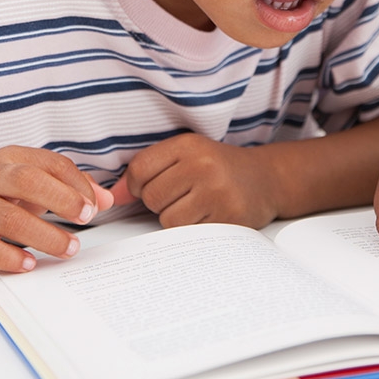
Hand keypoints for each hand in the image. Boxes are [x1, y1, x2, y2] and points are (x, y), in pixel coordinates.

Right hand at [0, 146, 113, 272]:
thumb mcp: (30, 178)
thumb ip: (69, 186)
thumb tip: (107, 200)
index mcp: (12, 158)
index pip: (51, 164)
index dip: (77, 184)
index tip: (94, 205)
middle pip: (28, 182)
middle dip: (61, 200)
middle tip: (86, 218)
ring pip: (9, 219)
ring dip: (44, 236)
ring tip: (69, 248)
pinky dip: (8, 257)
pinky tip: (29, 264)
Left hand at [109, 134, 278, 228]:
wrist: (266, 179)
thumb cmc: (219, 168)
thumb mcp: (186, 157)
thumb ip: (148, 171)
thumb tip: (112, 196)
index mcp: (189, 145)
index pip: (140, 169)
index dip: (138, 186)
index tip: (151, 187)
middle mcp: (203, 164)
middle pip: (152, 197)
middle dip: (161, 203)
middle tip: (183, 196)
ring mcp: (217, 191)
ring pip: (169, 220)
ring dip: (177, 219)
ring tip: (197, 206)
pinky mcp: (228, 216)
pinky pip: (190, 234)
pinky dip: (194, 231)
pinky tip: (209, 216)